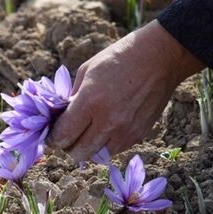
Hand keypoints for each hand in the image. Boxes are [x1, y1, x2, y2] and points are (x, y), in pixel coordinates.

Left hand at [48, 20, 204, 160]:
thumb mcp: (87, 71)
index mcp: (90, 101)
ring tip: (88, 133)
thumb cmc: (119, 59)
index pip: (63, 135)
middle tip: (68, 136)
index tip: (52, 135)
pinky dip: (106, 144)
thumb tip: (61, 118)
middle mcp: (108, 121)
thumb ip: (72, 97)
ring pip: (97, 156)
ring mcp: (125, 131)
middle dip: (68, 146)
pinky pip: (115, 150)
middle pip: (78, 152)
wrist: (159, 58)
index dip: (53, 138)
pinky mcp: (139, 134)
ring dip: (89, 148)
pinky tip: (106, 129)